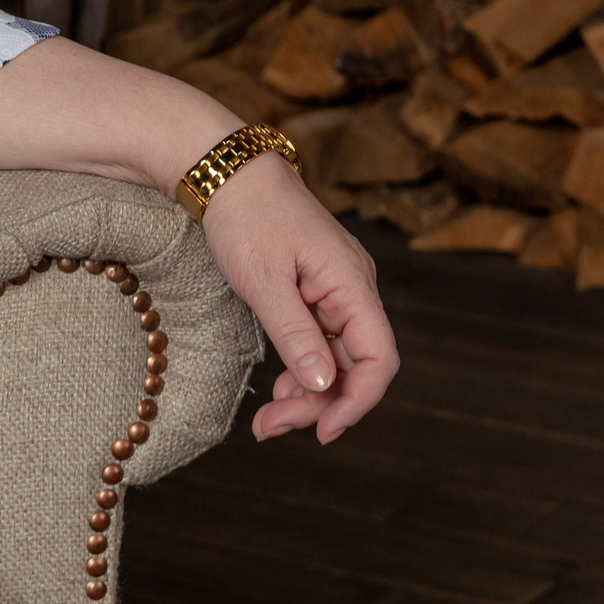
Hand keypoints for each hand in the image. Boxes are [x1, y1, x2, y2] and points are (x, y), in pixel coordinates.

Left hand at [197, 154, 399, 442]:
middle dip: (320, 403)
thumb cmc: (245, 217)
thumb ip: (296, 336)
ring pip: (335, 357)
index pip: (379, 358)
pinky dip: (301, 367)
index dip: (358, 401)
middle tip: (272, 428)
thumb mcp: (264, 281)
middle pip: (355, 365)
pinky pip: (319, 340)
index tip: (324, 432)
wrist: (224, 171)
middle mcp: (353, 288)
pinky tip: (279, 387)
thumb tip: (325, 387)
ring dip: (308, 392)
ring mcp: (334, 289)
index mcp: (352, 284)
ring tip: (269, 418)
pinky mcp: (312, 289)